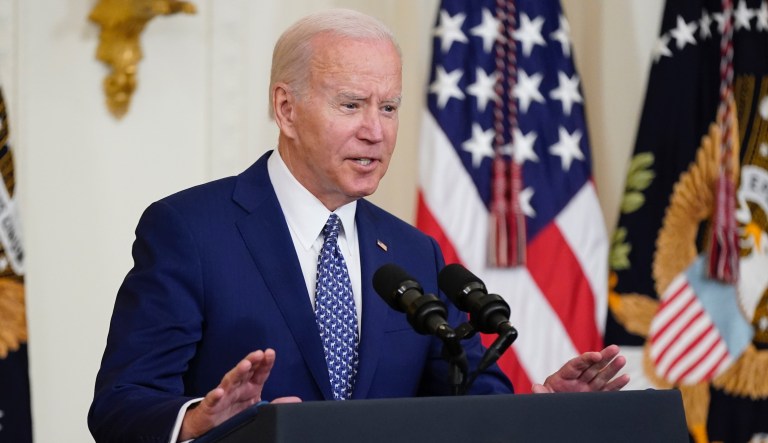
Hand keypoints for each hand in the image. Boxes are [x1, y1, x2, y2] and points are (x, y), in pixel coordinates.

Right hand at [179, 349, 300, 439]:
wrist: (210, 426)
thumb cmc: (235, 412)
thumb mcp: (258, 407)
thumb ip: (276, 403)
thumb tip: (296, 400)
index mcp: (250, 386)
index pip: (260, 372)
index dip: (265, 362)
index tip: (271, 352)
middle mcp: (238, 387)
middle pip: (245, 371)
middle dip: (251, 361)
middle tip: (259, 353)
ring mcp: (224, 394)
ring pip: (230, 381)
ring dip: (237, 372)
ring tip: (245, 365)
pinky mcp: (211, 406)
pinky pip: (213, 400)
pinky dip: (216, 395)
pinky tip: (220, 392)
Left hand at [531, 345, 628, 393]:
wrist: (553, 409)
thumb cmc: (547, 398)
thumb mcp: (542, 395)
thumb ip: (541, 392)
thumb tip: (535, 387)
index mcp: (564, 376)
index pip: (577, 364)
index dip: (586, 358)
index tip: (596, 355)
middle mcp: (578, 379)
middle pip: (592, 366)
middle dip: (604, 357)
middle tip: (615, 348)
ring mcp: (587, 388)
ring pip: (601, 376)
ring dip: (612, 368)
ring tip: (622, 359)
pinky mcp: (594, 396)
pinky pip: (606, 390)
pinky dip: (616, 384)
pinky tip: (626, 377)